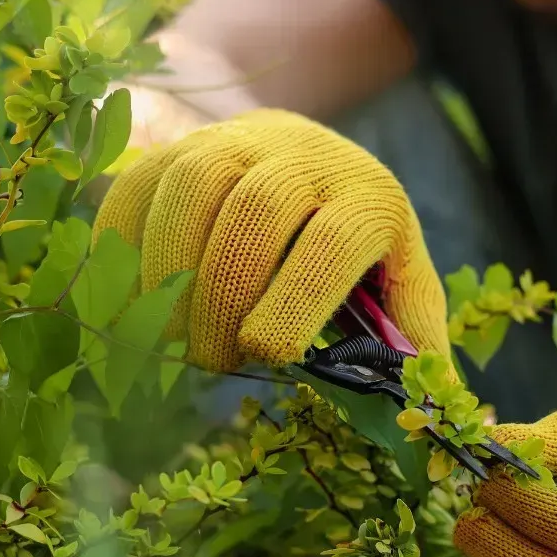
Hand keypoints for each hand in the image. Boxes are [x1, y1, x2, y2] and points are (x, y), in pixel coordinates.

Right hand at [92, 109, 447, 371]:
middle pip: (257, 207)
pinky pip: (137, 185)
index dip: (296, 298)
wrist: (304, 151)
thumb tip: (435, 415)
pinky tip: (129, 304)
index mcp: (368, 196)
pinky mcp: (176, 146)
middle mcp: (302, 155)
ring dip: (170, 270)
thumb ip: (415, 339)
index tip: (265, 354)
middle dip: (225, 292)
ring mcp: (234, 140)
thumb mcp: (400, 278)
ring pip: (192, 184)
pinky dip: (122, 247)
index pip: (334, 238)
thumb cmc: (356, 242)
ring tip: (169, 337)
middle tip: (211, 361)